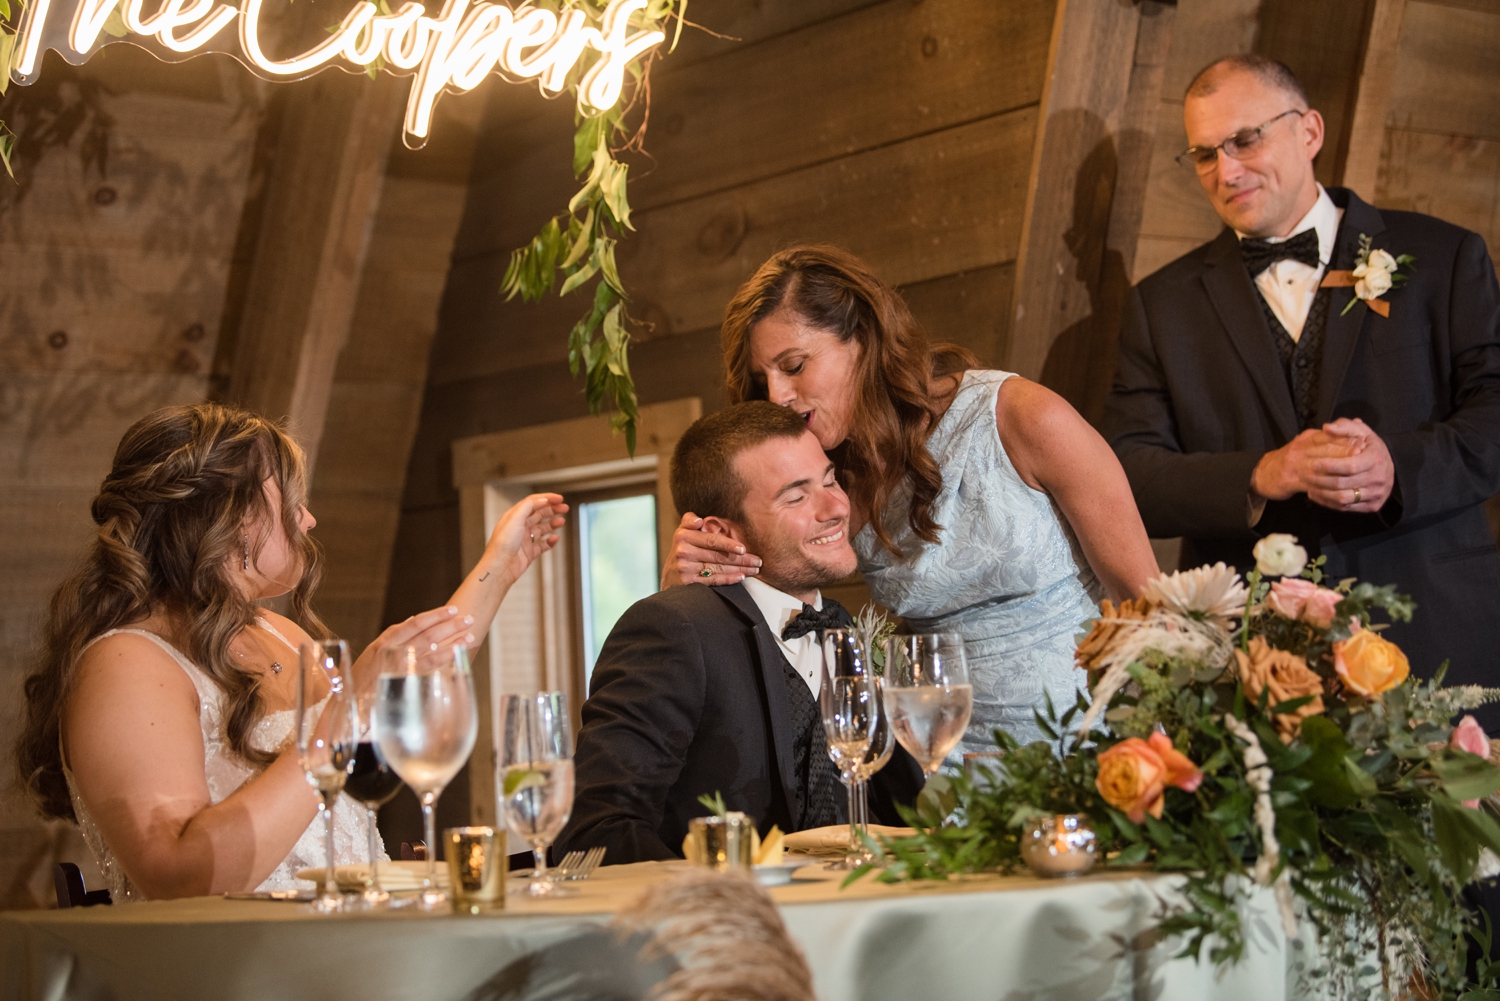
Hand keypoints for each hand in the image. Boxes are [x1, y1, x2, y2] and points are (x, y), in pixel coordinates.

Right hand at [351, 605, 475, 692]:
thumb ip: (392, 637)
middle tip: (468, 619)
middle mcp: (393, 652)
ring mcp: (399, 669)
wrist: (349, 703)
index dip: (435, 616)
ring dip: (453, 643)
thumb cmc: (362, 678)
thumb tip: (412, 621)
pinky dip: (443, 663)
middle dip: (450, 626)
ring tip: (469, 638)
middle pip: (427, 635)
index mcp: (385, 642)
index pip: (415, 623)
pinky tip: (457, 658)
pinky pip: (428, 671)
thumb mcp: (373, 652)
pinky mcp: (405, 683)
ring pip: (431, 652)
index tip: (452, 610)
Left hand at [482, 493, 568, 588]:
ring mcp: (524, 540)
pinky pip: (542, 545)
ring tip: (562, 521)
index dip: (547, 498)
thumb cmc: (502, 544)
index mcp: (514, 517)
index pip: (533, 503)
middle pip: (539, 514)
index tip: (559, 498)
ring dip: (552, 524)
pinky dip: (550, 541)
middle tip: (564, 508)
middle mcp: (519, 527)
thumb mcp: (515, 518)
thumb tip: (542, 499)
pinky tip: (555, 539)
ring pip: (542, 529)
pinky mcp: (528, 552)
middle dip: (552, 509)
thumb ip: (528, 505)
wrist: (500, 567)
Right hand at [660, 511, 761, 587]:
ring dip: (739, 569)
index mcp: (683, 536)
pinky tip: (741, 576)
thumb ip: (690, 520)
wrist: (669, 575)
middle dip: (741, 559)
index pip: (711, 540)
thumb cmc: (683, 549)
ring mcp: (685, 568)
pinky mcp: (688, 583)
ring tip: (754, 569)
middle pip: (718, 556)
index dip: (728, 544)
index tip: (744, 549)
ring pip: (718, 569)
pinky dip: (728, 579)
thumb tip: (698, 521)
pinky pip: (713, 580)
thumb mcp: (682, 532)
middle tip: (758, 561)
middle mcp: (683, 552)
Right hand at [1250, 428, 1364, 500]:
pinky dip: (1325, 487)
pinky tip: (1338, 490)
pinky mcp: (1290, 481)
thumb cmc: (1287, 461)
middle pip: (1325, 449)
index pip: (1327, 435)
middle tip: (1363, 455)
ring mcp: (1294, 465)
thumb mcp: (1303, 444)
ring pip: (1320, 466)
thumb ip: (1323, 438)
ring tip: (1355, 473)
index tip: (1362, 441)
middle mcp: (1300, 449)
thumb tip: (1343, 430)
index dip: (1345, 438)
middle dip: (1345, 452)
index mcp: (1305, 439)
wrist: (1261, 474)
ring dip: (1338, 470)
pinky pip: (1311, 484)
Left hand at [1302, 418, 1394, 512]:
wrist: (1388, 468)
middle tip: (1302, 474)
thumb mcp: (1361, 432)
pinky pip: (1345, 508)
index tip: (1312, 463)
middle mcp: (1378, 479)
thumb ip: (1344, 427)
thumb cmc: (1370, 447)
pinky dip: (1326, 502)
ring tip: (1306, 484)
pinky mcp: (1372, 506)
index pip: (1350, 466)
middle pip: (1342, 484)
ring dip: (1320, 492)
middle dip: (1319, 479)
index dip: (1329, 466)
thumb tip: (1327, 427)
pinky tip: (1314, 493)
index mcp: (1375, 460)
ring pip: (1342, 498)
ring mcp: (1376, 494)